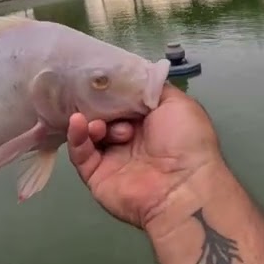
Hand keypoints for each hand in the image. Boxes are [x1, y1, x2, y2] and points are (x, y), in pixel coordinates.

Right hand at [66, 84, 227, 235]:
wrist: (183, 186)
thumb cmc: (185, 141)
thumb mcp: (177, 103)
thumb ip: (151, 89)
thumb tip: (130, 80)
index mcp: (149, 122)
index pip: (122, 101)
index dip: (112, 89)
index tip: (100, 76)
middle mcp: (130, 139)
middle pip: (103, 114)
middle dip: (99, 104)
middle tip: (97, 98)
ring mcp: (111, 158)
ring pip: (90, 132)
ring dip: (92, 121)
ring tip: (101, 124)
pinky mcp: (96, 175)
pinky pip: (80, 153)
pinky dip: (77, 136)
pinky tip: (78, 123)